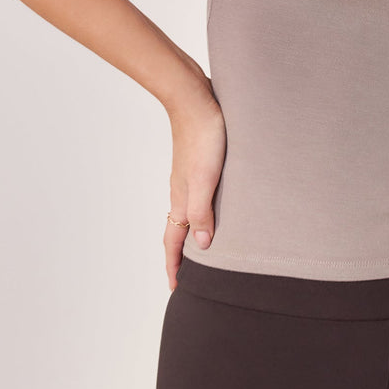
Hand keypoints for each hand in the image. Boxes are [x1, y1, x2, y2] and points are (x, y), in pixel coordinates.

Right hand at [162, 84, 226, 290]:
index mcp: (181, 199)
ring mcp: (189, 177)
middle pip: (179, 230)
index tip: (176, 288)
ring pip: (188, 213)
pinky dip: (202, 212)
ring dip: (192, 234)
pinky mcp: (199, 163)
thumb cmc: (203, 137)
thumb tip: (202, 246)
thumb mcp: (206, 179)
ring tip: (201, 249)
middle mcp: (182, 192)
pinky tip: (214, 208)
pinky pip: (197, 197)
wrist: (194, 99)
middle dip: (181, 255)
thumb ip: (203, 212)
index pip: (174, 241)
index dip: (175, 265)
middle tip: (188, 276)